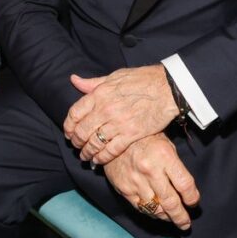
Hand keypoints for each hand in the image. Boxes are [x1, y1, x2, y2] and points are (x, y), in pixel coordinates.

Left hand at [64, 65, 179, 165]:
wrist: (167, 88)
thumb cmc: (142, 79)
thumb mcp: (114, 76)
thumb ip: (93, 83)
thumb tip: (74, 80)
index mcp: (99, 94)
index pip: (75, 113)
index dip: (69, 125)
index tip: (69, 131)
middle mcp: (106, 109)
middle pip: (82, 131)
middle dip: (76, 141)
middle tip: (76, 146)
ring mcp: (118, 123)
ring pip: (95, 143)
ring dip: (87, 152)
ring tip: (85, 156)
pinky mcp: (132, 134)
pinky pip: (112, 150)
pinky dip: (102, 158)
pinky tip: (98, 161)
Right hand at [103, 133, 199, 230]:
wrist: (115, 136)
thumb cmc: (144, 138)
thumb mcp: (165, 144)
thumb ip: (176, 167)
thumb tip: (186, 190)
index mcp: (164, 156)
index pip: (185, 185)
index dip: (192, 198)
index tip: (193, 202)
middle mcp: (150, 170)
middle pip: (171, 202)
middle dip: (180, 216)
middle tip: (185, 223)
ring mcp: (135, 181)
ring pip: (155, 208)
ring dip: (166, 216)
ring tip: (171, 217)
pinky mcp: (124, 188)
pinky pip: (140, 207)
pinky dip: (150, 211)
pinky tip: (155, 211)